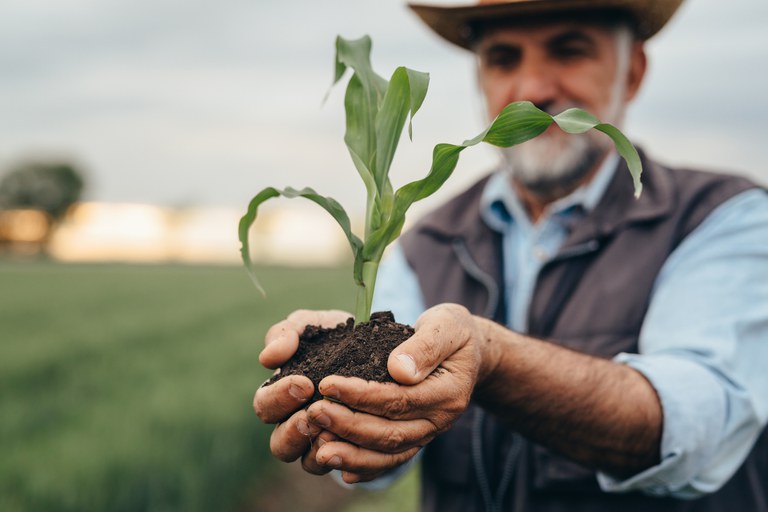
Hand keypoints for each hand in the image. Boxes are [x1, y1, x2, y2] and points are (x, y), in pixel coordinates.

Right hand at [253, 309, 352, 473]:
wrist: (381, 347)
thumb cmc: (336, 336)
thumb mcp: (312, 326)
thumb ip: (286, 333)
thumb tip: (268, 358)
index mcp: (281, 395)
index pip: (265, 406)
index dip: (279, 398)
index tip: (304, 383)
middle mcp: (296, 424)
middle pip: (280, 445)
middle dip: (294, 431)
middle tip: (314, 414)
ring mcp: (322, 442)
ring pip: (308, 463)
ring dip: (319, 450)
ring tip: (335, 433)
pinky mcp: (351, 452)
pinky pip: (345, 468)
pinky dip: (349, 461)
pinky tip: (359, 445)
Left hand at [305, 303, 488, 482]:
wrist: (470, 352)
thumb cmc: (453, 332)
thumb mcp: (447, 326)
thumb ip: (426, 346)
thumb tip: (399, 369)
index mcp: (448, 392)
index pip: (399, 399)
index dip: (361, 395)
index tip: (327, 384)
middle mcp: (439, 420)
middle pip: (390, 432)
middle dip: (348, 425)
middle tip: (313, 413)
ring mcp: (427, 433)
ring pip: (389, 453)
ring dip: (352, 454)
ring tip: (319, 449)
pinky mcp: (416, 438)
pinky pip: (391, 460)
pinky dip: (366, 468)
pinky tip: (341, 469)